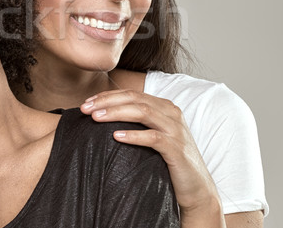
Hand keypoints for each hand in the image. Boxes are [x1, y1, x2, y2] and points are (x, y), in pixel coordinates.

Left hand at [80, 89, 222, 220]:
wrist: (196, 188)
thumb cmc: (168, 161)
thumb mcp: (153, 136)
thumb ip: (135, 123)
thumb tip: (102, 116)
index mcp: (164, 107)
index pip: (131, 94)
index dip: (107, 95)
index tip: (86, 103)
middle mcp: (171, 113)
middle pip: (135, 99)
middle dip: (107, 101)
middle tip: (85, 109)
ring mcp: (176, 130)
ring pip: (143, 112)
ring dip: (116, 113)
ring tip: (96, 118)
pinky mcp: (177, 149)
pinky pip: (153, 137)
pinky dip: (133, 135)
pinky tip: (116, 136)